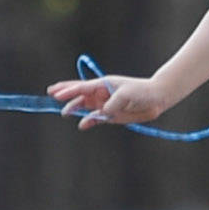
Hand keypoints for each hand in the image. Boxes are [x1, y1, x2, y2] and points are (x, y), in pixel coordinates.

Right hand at [47, 73, 170, 129]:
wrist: (156, 99)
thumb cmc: (141, 91)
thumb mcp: (127, 94)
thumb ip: (113, 103)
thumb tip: (101, 113)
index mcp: (103, 85)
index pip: (82, 87)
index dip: (68, 90)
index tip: (56, 93)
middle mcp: (101, 94)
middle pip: (79, 94)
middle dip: (66, 94)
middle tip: (51, 94)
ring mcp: (105, 104)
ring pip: (85, 106)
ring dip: (75, 108)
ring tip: (65, 113)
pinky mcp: (111, 115)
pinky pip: (95, 118)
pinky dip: (88, 121)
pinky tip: (82, 125)